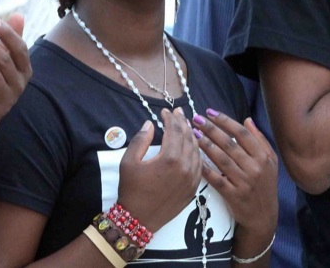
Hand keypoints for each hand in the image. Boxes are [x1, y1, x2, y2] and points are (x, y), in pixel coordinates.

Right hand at [118, 108, 201, 230]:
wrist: (138, 219)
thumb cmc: (131, 190)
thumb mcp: (129, 161)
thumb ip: (141, 139)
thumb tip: (150, 124)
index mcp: (169, 158)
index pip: (175, 130)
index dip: (171, 118)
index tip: (166, 111)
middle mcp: (185, 167)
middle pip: (188, 138)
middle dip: (183, 123)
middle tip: (178, 113)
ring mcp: (192, 178)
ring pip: (196, 150)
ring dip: (191, 136)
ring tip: (186, 126)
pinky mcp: (193, 188)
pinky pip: (200, 165)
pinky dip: (196, 152)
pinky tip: (191, 147)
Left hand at [191, 109, 277, 237]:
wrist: (264, 215)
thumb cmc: (266, 185)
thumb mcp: (271, 161)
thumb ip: (260, 140)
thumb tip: (247, 120)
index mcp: (263, 157)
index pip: (242, 134)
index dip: (225, 121)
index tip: (210, 112)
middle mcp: (254, 168)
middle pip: (229, 144)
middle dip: (211, 129)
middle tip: (196, 119)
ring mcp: (244, 182)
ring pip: (222, 159)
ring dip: (206, 145)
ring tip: (193, 134)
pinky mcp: (234, 195)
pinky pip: (217, 179)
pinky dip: (206, 168)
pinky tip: (195, 159)